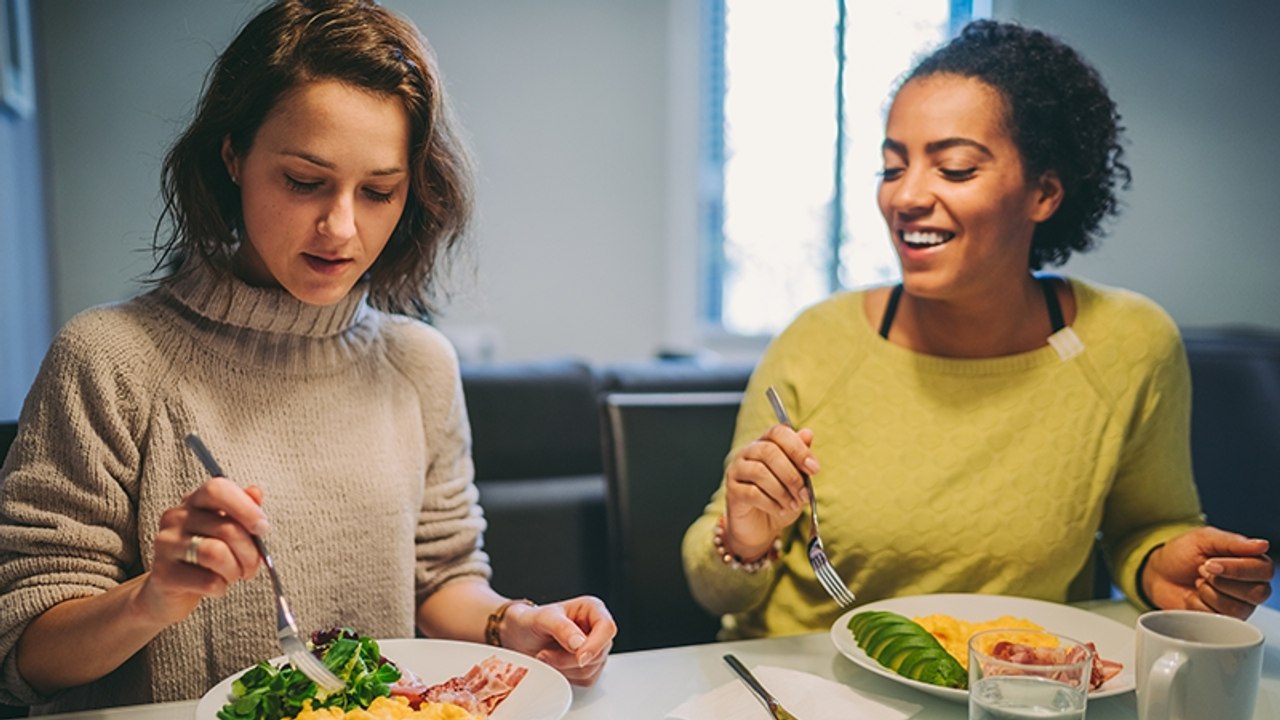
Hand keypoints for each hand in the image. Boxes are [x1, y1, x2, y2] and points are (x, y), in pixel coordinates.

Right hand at [137, 476, 269, 624]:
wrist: (171, 591)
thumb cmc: (206, 556)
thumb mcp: (228, 529)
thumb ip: (243, 509)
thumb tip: (255, 492)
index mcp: (193, 500)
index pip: (217, 489)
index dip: (245, 507)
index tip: (262, 528)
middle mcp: (175, 517)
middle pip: (226, 528)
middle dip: (250, 552)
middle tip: (253, 565)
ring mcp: (166, 545)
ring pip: (216, 554)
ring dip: (236, 570)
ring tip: (236, 575)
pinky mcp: (163, 574)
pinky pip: (207, 581)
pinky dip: (222, 587)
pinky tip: (218, 586)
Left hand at [500, 595, 614, 685]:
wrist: (518, 636)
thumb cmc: (530, 621)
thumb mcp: (543, 618)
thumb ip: (562, 628)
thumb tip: (580, 644)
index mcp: (592, 610)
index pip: (607, 628)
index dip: (595, 645)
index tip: (579, 657)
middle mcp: (596, 629)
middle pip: (599, 653)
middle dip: (569, 659)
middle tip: (545, 653)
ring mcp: (594, 649)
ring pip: (592, 669)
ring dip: (565, 668)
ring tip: (546, 656)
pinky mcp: (588, 667)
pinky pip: (585, 680)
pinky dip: (567, 676)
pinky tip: (553, 664)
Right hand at [722, 423, 819, 558]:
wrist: (761, 528)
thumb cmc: (780, 500)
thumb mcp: (797, 480)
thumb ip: (800, 458)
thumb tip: (808, 433)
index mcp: (765, 443)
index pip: (778, 432)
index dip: (798, 448)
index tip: (814, 469)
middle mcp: (748, 452)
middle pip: (769, 451)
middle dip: (792, 474)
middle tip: (804, 494)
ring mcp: (737, 470)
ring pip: (760, 472)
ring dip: (782, 491)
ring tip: (794, 505)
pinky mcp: (732, 490)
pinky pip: (752, 492)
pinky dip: (771, 503)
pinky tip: (780, 510)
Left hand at [1141, 526, 1273, 618]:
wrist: (1158, 574)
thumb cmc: (1182, 554)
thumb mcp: (1203, 539)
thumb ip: (1232, 542)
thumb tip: (1262, 545)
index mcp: (1251, 562)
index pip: (1264, 570)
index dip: (1238, 569)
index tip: (1210, 564)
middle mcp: (1250, 586)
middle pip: (1257, 593)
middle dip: (1221, 582)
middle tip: (1201, 571)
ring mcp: (1238, 605)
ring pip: (1237, 608)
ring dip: (1208, 593)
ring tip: (1197, 582)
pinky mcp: (1221, 621)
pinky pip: (1217, 619)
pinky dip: (1198, 605)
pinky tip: (1193, 596)